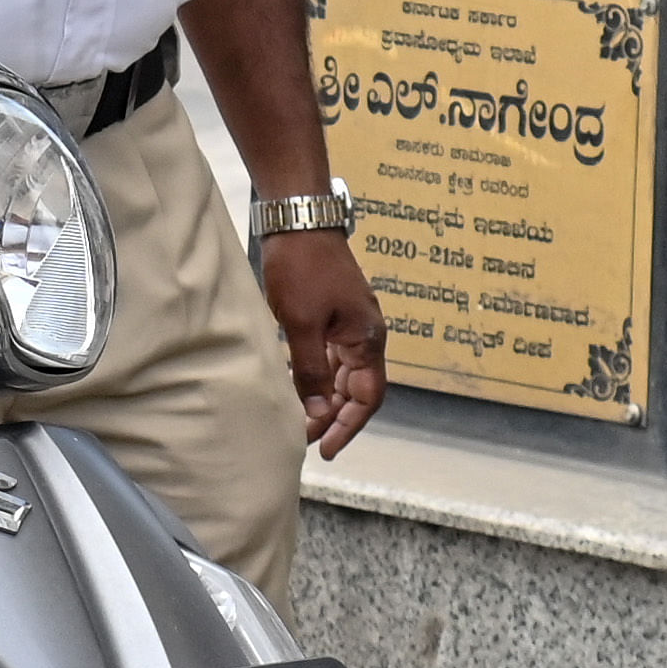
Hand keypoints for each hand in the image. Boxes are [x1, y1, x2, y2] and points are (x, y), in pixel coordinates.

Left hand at [255, 232, 385, 456]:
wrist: (299, 218)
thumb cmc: (302, 266)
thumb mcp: (302, 324)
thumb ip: (311, 371)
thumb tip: (319, 414)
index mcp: (368, 339)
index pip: (368, 397)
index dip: (349, 426)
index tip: (326, 449)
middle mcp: (365, 334)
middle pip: (358, 389)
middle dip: (334, 417)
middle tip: (305, 439)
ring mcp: (350, 323)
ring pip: (344, 374)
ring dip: (325, 398)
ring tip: (300, 420)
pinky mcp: (333, 313)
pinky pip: (331, 356)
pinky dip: (318, 375)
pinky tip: (298, 386)